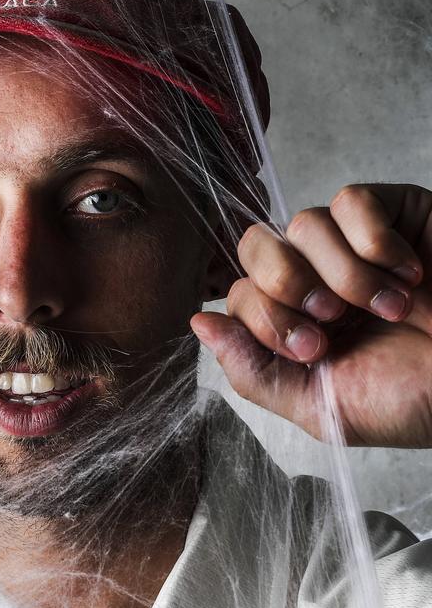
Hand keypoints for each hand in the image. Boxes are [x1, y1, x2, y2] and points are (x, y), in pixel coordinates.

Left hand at [191, 184, 431, 447]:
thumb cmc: (416, 400)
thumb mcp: (322, 406)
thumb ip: (253, 371)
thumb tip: (198, 322)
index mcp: (293, 321)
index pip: (240, 292)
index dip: (266, 318)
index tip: (317, 351)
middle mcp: (315, 277)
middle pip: (254, 245)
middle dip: (286, 285)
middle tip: (335, 320)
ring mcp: (352, 244)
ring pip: (301, 223)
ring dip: (344, 274)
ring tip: (391, 306)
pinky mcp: (394, 214)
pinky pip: (350, 200)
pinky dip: (373, 239)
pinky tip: (409, 271)